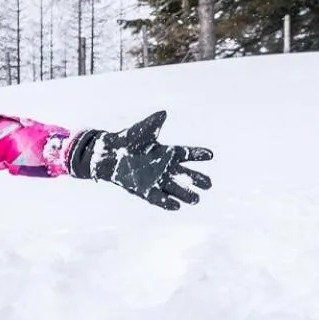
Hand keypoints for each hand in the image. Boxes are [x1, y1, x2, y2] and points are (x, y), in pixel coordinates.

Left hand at [68, 111, 212, 210]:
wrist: (108, 153)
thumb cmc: (127, 140)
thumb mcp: (141, 130)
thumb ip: (153, 123)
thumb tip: (163, 113)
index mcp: (167, 152)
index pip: (186, 154)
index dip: (198, 154)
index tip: (210, 155)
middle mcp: (164, 167)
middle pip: (186, 175)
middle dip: (197, 179)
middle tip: (208, 184)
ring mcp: (155, 179)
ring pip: (175, 189)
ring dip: (186, 194)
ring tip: (196, 199)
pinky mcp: (144, 189)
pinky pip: (158, 198)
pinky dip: (166, 202)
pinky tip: (177, 207)